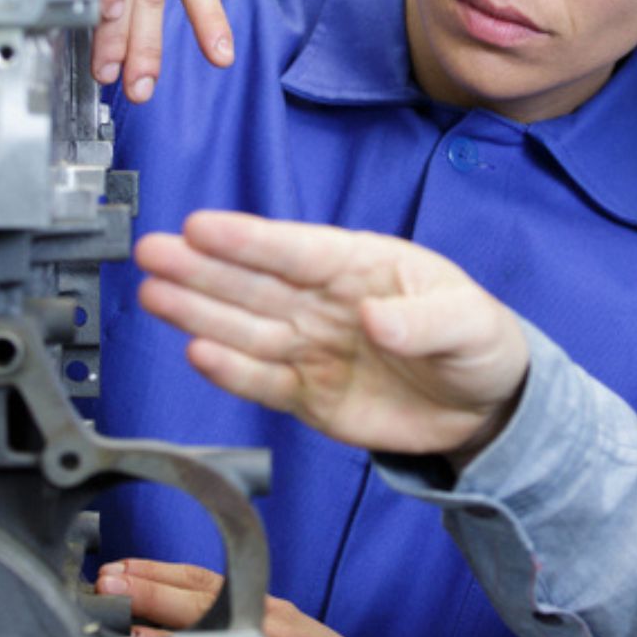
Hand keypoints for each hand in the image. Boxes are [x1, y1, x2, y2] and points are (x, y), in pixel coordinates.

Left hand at [96, 559, 432, 636]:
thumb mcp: (291, 634)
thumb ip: (244, 622)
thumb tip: (183, 619)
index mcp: (269, 611)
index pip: (206, 581)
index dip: (157, 572)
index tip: (118, 566)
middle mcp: (269, 630)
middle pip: (199, 602)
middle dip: (146, 591)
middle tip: (103, 583)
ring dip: (156, 631)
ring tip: (115, 622)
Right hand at [136, 210, 529, 459]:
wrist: (484, 409)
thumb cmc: (479, 343)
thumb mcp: (471, 323)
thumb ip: (426, 322)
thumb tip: (375, 317)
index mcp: (363, 266)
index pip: (298, 250)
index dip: (249, 240)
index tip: (202, 227)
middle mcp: (326, 302)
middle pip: (256, 283)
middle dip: (202, 268)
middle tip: (152, 251)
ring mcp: (314, 348)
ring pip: (247, 327)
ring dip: (199, 311)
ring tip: (153, 292)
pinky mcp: (309, 395)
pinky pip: (263, 380)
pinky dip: (231, 371)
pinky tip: (197, 352)